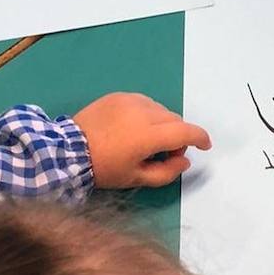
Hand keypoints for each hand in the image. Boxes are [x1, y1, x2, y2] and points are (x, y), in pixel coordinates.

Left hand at [74, 92, 210, 188]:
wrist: (68, 150)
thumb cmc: (103, 168)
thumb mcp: (136, 178)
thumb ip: (167, 172)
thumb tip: (184, 161)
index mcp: (149, 134)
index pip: (185, 131)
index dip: (200, 138)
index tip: (204, 146)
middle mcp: (143, 112)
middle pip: (175, 120)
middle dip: (177, 136)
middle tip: (165, 154)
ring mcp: (130, 100)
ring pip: (160, 110)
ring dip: (162, 124)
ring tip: (146, 141)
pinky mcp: (119, 96)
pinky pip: (144, 103)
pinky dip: (147, 115)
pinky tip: (133, 128)